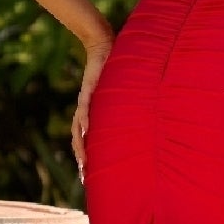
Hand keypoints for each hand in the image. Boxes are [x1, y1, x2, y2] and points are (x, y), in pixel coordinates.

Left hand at [71, 35, 113, 182]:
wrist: (103, 45)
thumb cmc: (113, 69)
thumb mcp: (121, 93)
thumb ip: (126, 106)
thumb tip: (144, 119)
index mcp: (92, 113)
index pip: (86, 138)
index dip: (87, 156)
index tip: (89, 174)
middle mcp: (86, 110)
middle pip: (79, 139)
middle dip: (82, 158)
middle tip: (84, 177)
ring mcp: (86, 101)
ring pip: (79, 128)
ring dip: (81, 146)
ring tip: (84, 162)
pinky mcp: (90, 89)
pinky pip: (86, 108)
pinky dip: (86, 121)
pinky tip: (86, 132)